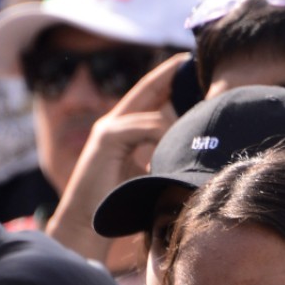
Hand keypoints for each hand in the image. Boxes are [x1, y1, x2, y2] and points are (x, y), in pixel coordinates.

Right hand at [69, 53, 183, 197]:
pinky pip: (144, 129)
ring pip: (153, 117)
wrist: (88, 224)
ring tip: (195, 135)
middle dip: (167, 75)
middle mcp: (113, 124)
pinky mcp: (106, 139)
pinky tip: (169, 155)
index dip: (164, 79)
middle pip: (145, 91)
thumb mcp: (147, 174)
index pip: (147, 98)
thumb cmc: (119, 203)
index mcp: (123, 130)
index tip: (184, 64)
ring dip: (175, 130)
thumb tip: (193, 151)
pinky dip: (161, 140)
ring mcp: (107, 129)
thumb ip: (161, 157)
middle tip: (189, 61)